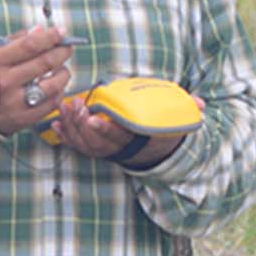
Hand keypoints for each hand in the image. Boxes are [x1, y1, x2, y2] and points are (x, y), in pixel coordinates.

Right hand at [0, 26, 77, 136]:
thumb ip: (15, 40)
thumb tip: (41, 30)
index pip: (30, 45)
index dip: (50, 37)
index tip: (61, 32)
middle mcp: (6, 82)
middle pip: (45, 63)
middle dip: (62, 52)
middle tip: (67, 47)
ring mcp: (15, 103)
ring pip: (53, 86)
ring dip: (63, 73)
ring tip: (62, 68)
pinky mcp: (24, 118)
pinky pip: (51, 104)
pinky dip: (58, 92)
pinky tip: (56, 86)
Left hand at [51, 93, 185, 169]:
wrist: (153, 148)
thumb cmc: (160, 128)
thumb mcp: (175, 120)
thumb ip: (186, 111)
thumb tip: (201, 105)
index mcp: (135, 139)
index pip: (118, 136)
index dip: (104, 129)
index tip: (91, 117)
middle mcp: (118, 148)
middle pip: (95, 142)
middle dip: (81, 126)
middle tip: (75, 106)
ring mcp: (104, 150)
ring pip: (84, 144)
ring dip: (71, 128)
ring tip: (64, 108)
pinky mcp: (94, 148)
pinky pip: (76, 146)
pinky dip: (64, 136)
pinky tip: (55, 124)